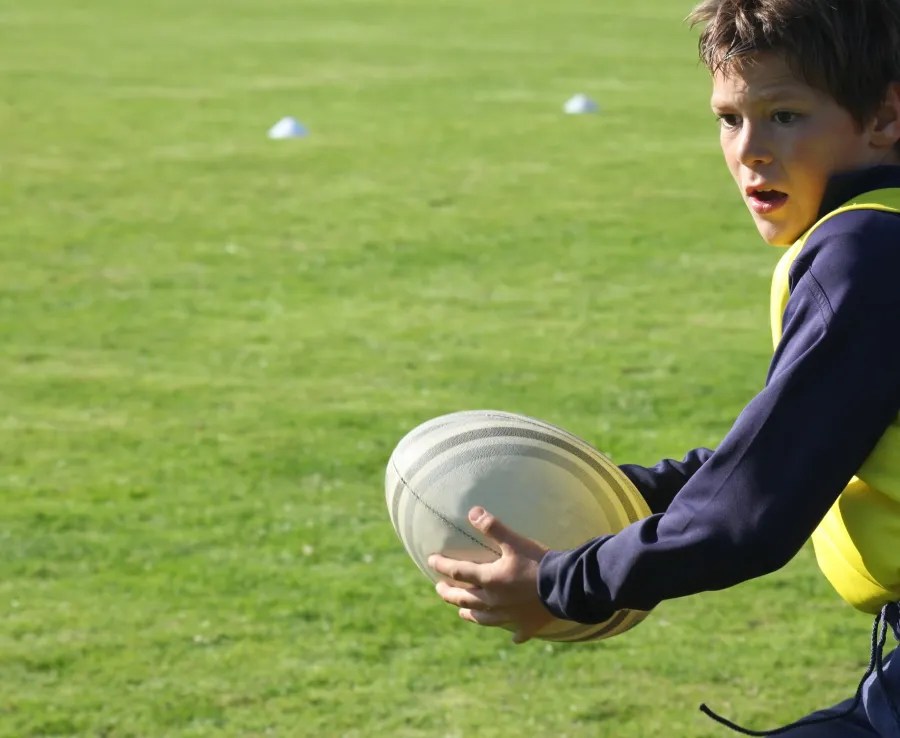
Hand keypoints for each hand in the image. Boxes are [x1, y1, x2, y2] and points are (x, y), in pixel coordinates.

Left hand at [428, 507, 555, 643]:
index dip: (442, 565)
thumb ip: (493, 527)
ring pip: (483, 618)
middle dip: (449, 594)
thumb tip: (472, 511)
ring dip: (470, 614)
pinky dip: (513, 633)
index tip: (431, 561)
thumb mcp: (514, 541)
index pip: (457, 572)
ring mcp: (510, 616)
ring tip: (462, 613)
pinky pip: (517, 632)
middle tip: (439, 589)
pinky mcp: (528, 625)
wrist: (565, 586)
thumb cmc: (538, 562)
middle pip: (465, 599)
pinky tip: (513, 636)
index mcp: (489, 580)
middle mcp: (494, 601)